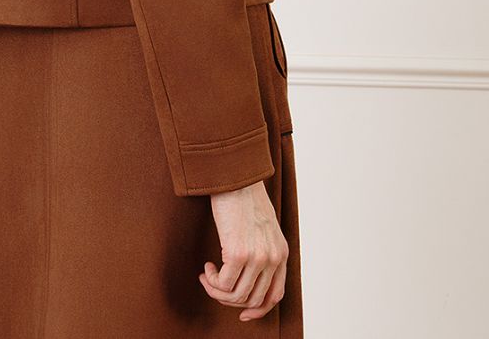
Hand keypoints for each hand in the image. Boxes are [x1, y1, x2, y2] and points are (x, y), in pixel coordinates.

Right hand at [198, 179, 288, 320]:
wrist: (235, 176)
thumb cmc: (244, 196)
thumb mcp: (263, 226)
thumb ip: (263, 248)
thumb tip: (248, 274)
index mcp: (281, 253)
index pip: (274, 296)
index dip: (257, 309)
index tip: (242, 312)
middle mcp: (273, 258)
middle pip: (252, 299)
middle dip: (230, 300)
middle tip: (214, 286)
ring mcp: (257, 257)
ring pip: (236, 295)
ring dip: (217, 291)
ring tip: (208, 276)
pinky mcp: (238, 253)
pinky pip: (223, 284)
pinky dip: (212, 282)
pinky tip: (207, 267)